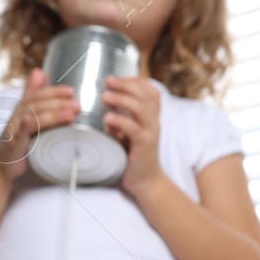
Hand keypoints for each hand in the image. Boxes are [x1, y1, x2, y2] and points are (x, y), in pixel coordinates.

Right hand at [0, 68, 78, 181]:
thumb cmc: (14, 140)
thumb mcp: (24, 115)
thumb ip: (32, 94)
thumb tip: (40, 72)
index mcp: (21, 110)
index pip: (36, 95)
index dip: (53, 91)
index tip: (71, 91)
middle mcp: (16, 118)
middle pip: (35, 104)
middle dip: (57, 102)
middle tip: (77, 104)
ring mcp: (13, 131)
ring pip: (31, 118)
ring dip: (51, 114)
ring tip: (71, 114)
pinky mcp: (12, 146)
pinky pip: (17, 134)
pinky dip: (23, 125)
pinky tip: (28, 120)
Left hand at [101, 74, 162, 195]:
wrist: (146, 181)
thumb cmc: (133, 156)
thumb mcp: (126, 134)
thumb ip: (119, 120)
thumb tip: (106, 109)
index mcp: (151, 116)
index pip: (149, 90)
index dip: (133, 81)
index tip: (115, 78)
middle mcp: (154, 121)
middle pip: (145, 95)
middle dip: (125, 85)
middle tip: (107, 81)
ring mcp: (151, 132)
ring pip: (141, 108)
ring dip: (122, 99)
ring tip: (106, 96)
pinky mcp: (145, 145)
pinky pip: (134, 129)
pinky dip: (121, 121)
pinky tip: (108, 117)